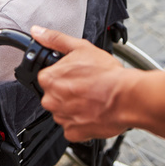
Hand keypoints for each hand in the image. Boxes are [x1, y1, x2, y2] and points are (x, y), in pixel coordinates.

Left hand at [32, 26, 131, 141]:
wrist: (126, 97)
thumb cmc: (106, 74)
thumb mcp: (81, 47)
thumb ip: (55, 39)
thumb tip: (38, 32)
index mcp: (50, 79)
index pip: (46, 76)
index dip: (62, 74)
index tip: (74, 74)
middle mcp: (51, 100)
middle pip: (54, 94)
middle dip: (67, 90)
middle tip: (85, 84)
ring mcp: (62, 118)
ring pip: (63, 110)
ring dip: (74, 105)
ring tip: (91, 97)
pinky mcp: (73, 133)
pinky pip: (72, 126)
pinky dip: (81, 121)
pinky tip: (92, 110)